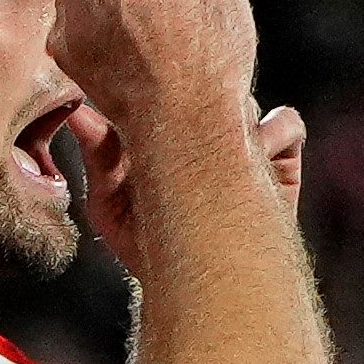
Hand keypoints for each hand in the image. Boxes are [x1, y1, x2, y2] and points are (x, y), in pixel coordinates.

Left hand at [77, 93, 302, 284]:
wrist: (196, 277)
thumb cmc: (146, 241)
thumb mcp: (109, 202)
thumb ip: (97, 155)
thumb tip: (78, 113)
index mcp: (164, 128)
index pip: (161, 89)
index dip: (153, 88)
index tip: (139, 99)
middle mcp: (206, 124)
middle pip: (210, 85)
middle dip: (197, 101)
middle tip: (179, 126)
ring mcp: (245, 134)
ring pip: (245, 101)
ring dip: (232, 120)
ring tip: (212, 154)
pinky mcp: (282, 150)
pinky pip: (285, 124)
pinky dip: (272, 135)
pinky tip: (250, 159)